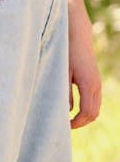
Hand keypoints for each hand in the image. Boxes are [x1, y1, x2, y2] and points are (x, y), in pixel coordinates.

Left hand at [68, 11, 101, 128]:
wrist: (78, 35)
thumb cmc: (67, 51)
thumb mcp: (63, 72)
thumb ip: (64, 91)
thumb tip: (66, 110)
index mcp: (88, 85)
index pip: (86, 112)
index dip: (76, 123)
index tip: (65, 126)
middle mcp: (96, 86)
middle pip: (93, 114)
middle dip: (81, 123)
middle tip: (66, 126)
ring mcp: (98, 83)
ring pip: (96, 108)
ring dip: (85, 117)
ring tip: (69, 119)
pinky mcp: (95, 80)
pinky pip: (95, 101)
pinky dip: (88, 108)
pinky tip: (75, 108)